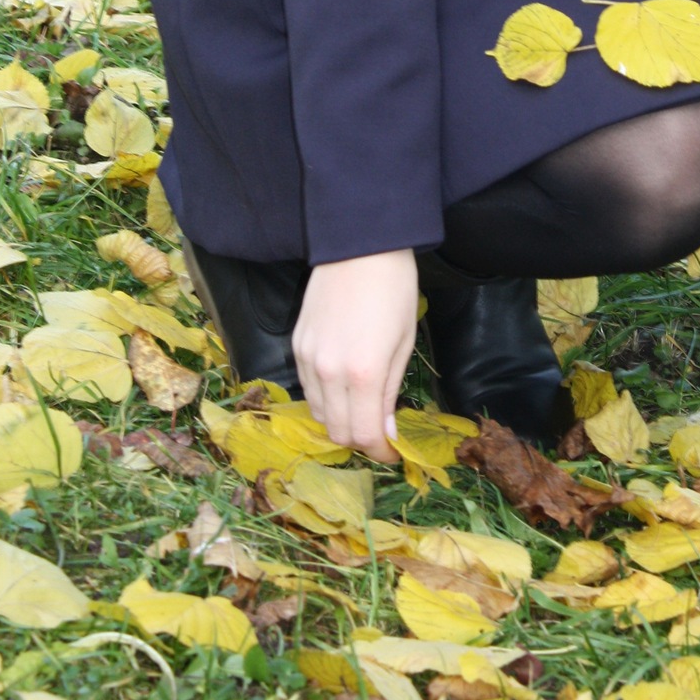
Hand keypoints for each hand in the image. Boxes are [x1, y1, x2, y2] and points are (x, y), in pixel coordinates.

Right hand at [292, 249, 418, 461]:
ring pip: (318, 413)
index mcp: (363, 374)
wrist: (360, 247)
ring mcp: (307, 359)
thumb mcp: (403, 344)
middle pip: (337, 432)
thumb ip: (389, 393)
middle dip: (359, 439)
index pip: (362, 436)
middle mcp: (329, 373)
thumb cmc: (394, 291)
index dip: (379, 452)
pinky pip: (307, 388)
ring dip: (340, 419)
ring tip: (361, 406)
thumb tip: (384, 433)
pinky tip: (342, 382)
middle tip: (378, 429)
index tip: (392, 452)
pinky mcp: (296, 345)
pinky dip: (325, 397)